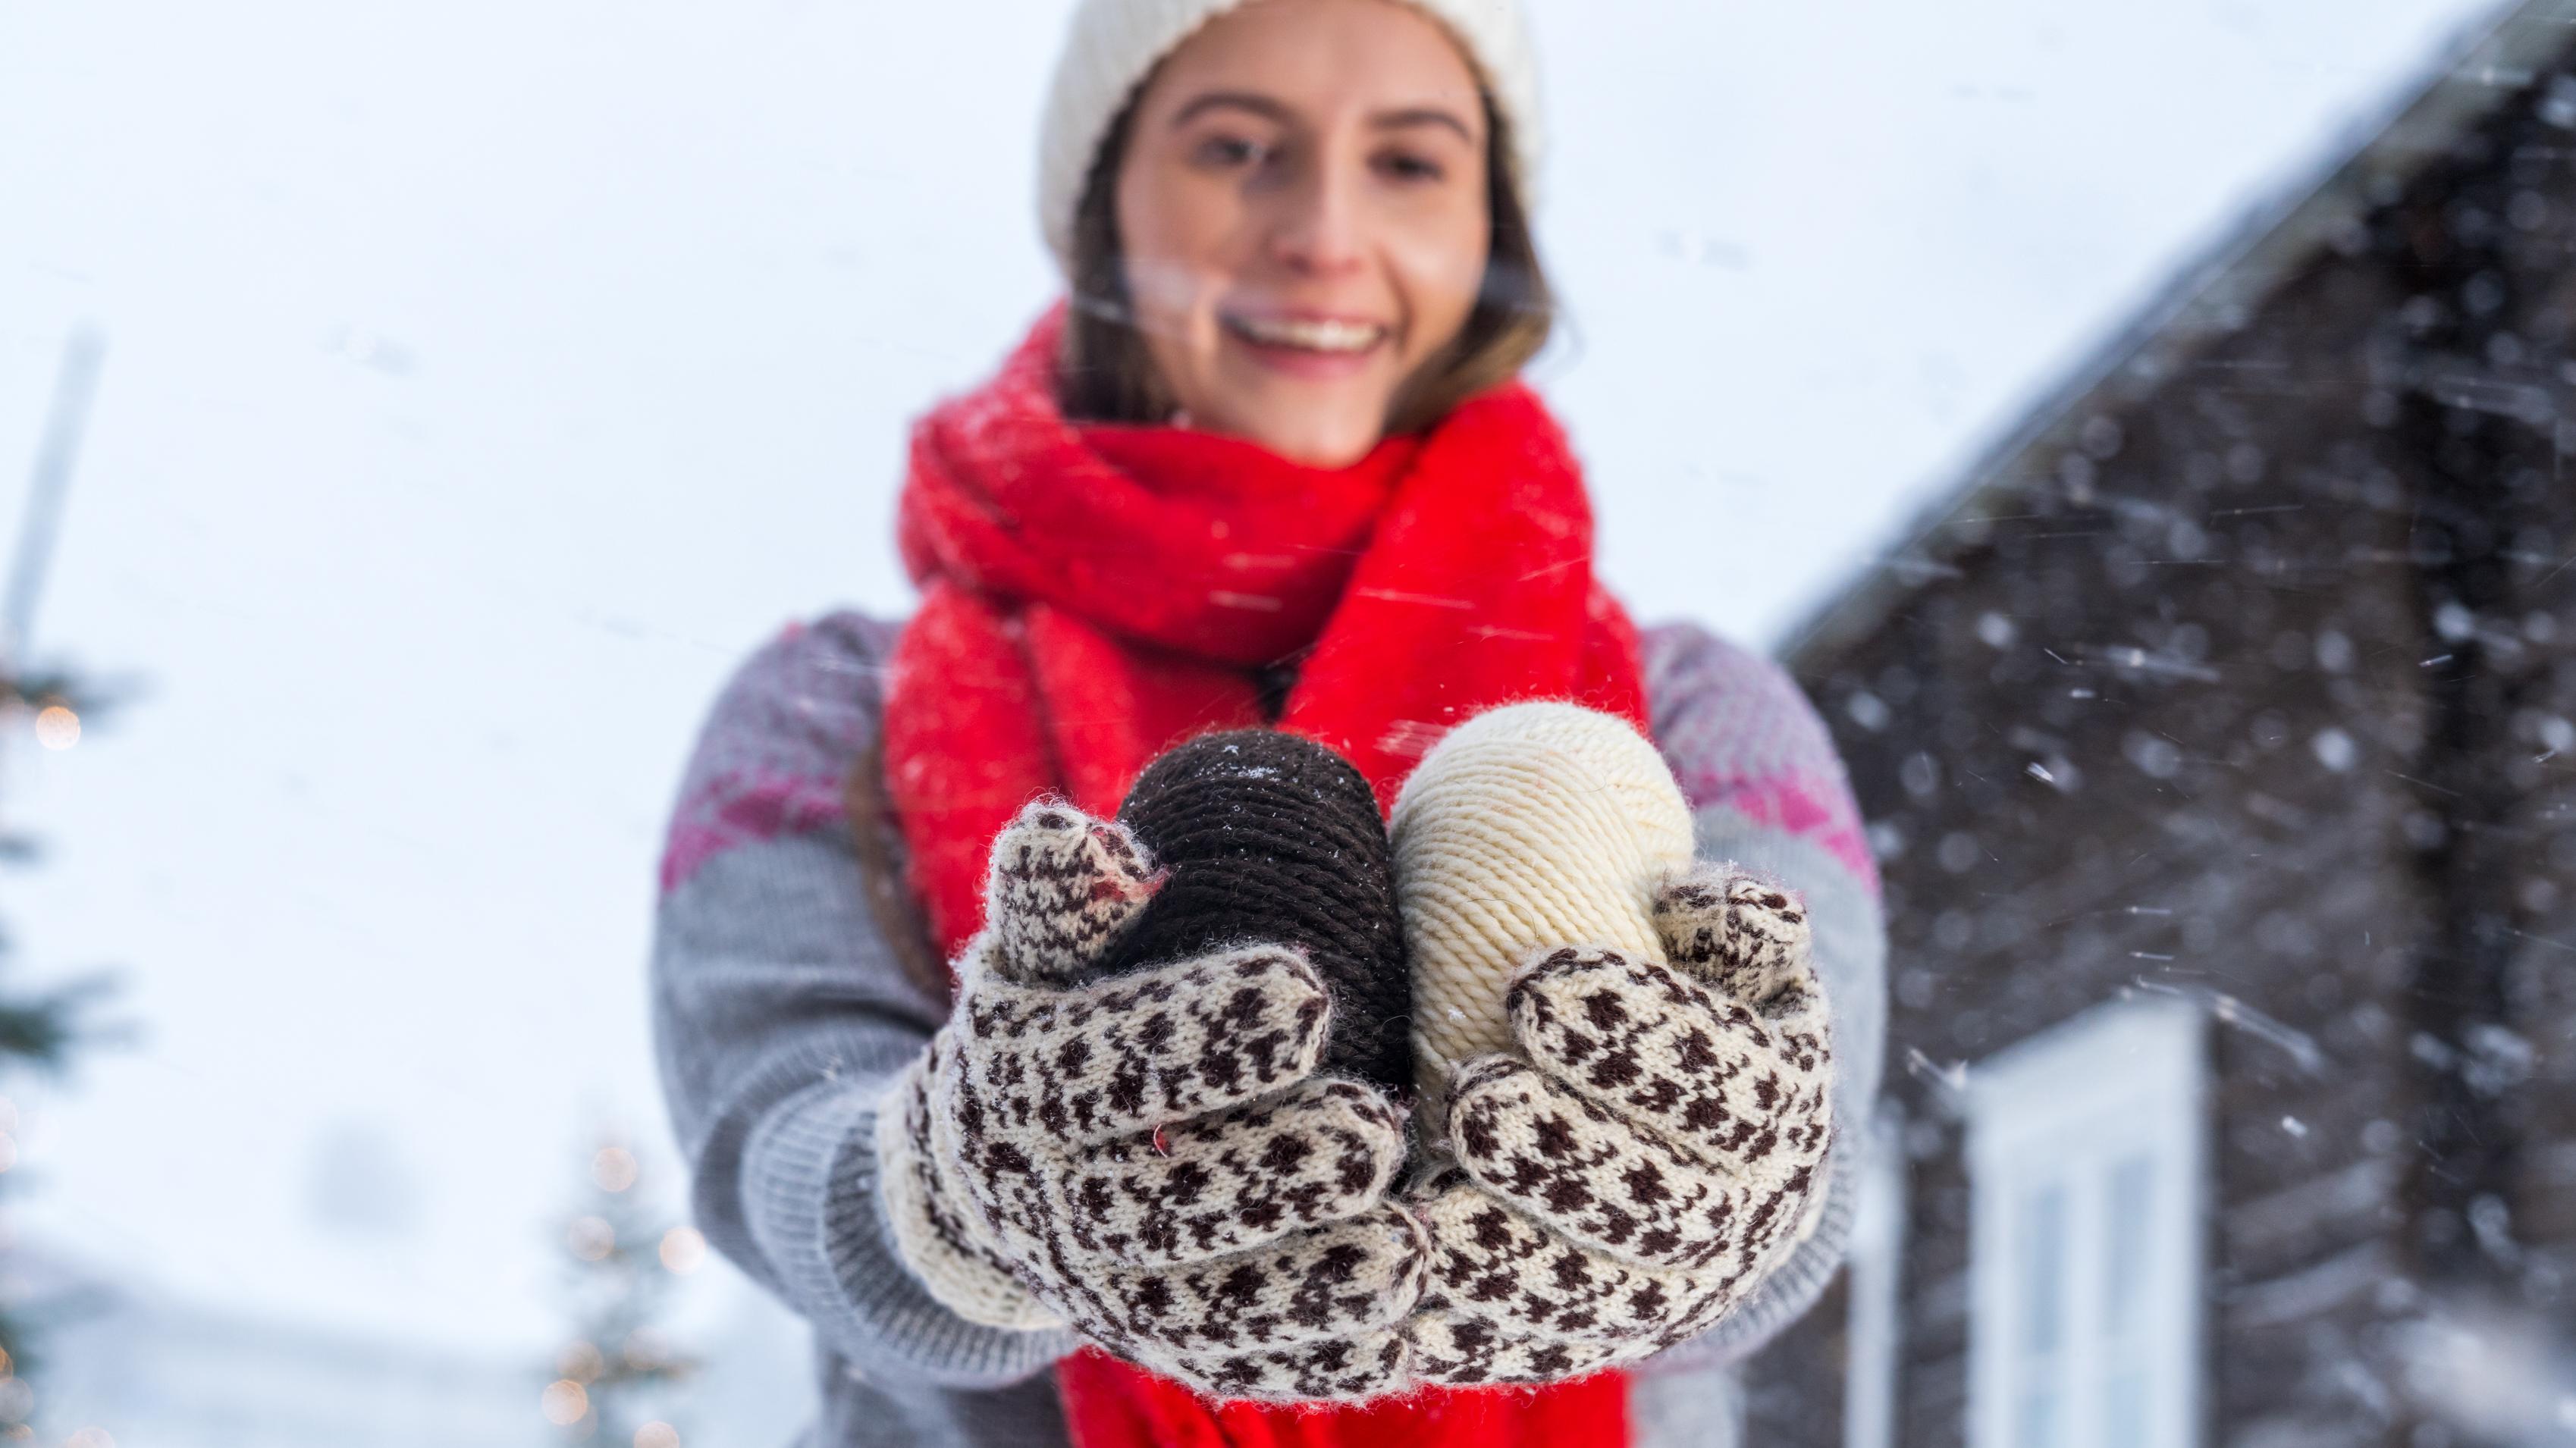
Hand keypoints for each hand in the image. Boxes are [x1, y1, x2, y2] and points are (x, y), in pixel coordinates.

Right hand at [876, 800, 1422, 1401]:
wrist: (985, 1176)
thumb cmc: (1050, 1025)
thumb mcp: (1035, 952)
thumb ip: (1060, 897)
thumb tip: (1097, 846)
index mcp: (1019, 1083)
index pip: (1102, 1060)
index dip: (1198, 1028)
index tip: (1305, 987)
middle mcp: (1049, 1200)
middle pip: (1155, 1202)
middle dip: (1270, 1167)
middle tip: (1375, 1126)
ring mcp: (1104, 1289)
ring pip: (1200, 1308)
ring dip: (1309, 1285)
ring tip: (1413, 1244)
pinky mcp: (1159, 1348)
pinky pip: (1237, 1367)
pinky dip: (1315, 1358)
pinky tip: (1401, 1332)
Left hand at [1403, 863, 1833, 1385]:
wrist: (1676, 1129)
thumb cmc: (1672, 997)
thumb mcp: (1711, 945)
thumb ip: (1725, 921)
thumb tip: (1738, 912)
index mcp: (1784, 1108)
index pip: (1736, 1085)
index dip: (1642, 1035)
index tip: (1535, 978)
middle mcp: (1747, 1217)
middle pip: (1672, 1210)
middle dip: (1569, 1153)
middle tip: (1476, 1092)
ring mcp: (1674, 1294)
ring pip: (1604, 1299)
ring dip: (1513, 1257)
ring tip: (1429, 1202)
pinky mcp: (1595, 1340)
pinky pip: (1534, 1350)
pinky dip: (1472, 1331)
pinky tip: (1408, 1285)